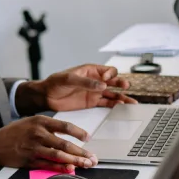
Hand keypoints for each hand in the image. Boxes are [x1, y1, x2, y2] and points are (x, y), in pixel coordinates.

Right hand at [0, 116, 96, 172]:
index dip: (79, 132)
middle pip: (65, 143)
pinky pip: (49, 164)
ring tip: (86, 164)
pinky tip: (71, 169)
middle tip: (93, 157)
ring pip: (59, 155)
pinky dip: (61, 167)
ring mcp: (34, 148)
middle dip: (82, 151)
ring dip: (75, 160)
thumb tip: (66, 136)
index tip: (88, 138)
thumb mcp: (29, 122)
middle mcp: (38, 134)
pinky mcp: (30, 161)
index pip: (65, 126)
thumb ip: (47, 127)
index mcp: (39, 121)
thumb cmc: (12, 133)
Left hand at [18, 65, 134, 113]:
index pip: (107, 71)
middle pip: (113, 82)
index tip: (108, 80)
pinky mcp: (92, 102)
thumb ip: (86, 82)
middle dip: (121, 84)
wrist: (46, 96)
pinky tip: (122, 107)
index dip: (111, 74)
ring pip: (113, 93)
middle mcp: (95, 81)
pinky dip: (115, 105)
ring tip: (131, 102)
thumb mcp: (69, 79)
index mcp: (91, 71)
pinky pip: (107, 103)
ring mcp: (95, 92)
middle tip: (126, 87)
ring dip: (122, 97)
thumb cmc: (55, 83)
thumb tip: (102, 84)